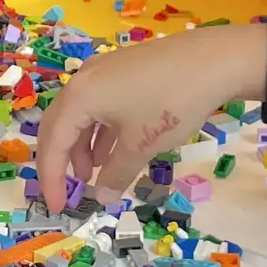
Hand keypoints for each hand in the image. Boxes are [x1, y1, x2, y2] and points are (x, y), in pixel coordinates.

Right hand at [34, 23, 266, 204]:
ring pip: (81, 116)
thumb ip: (115, 174)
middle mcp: (84, 80)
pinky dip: (100, 131)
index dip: (51, 179)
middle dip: (61, 162)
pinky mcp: (123, 71)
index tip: (57, 206)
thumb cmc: (171, 104)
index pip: (53, 143)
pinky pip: (100, 106)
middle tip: (67, 191)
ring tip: (93, 174)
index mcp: (79, 97)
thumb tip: (101, 198)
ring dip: (82, 147)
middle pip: (60, 126)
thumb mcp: (141, 145)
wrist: (215, 60)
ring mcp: (104, 72)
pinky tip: (112, 150)